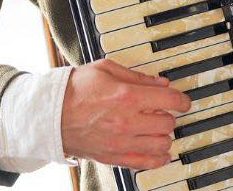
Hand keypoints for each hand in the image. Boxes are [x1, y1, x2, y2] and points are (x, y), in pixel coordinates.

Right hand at [61, 58, 191, 169]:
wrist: (50, 113)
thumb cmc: (74, 89)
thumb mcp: (105, 69)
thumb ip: (136, 76)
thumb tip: (161, 83)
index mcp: (127, 96)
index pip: (169, 100)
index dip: (182, 100)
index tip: (183, 101)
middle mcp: (127, 121)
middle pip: (168, 123)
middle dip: (169, 115)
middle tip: (162, 111)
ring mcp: (121, 142)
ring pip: (161, 145)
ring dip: (164, 136)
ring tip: (156, 129)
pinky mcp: (114, 156)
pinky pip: (145, 163)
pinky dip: (158, 159)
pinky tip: (160, 152)